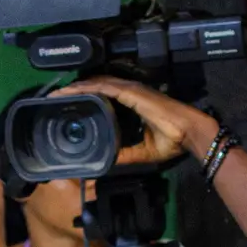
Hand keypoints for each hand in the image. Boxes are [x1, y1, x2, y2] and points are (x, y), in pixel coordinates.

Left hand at [53, 77, 218, 165]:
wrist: (190, 134)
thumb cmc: (171, 140)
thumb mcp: (140, 152)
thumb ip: (123, 154)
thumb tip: (105, 162)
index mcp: (132, 102)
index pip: (103, 93)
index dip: (84, 94)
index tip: (66, 102)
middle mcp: (130, 92)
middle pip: (96, 85)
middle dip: (75, 89)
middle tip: (55, 96)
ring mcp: (131, 90)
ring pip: (97, 84)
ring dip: (76, 87)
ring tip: (57, 93)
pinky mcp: (133, 93)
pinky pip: (105, 87)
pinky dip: (88, 87)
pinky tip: (73, 91)